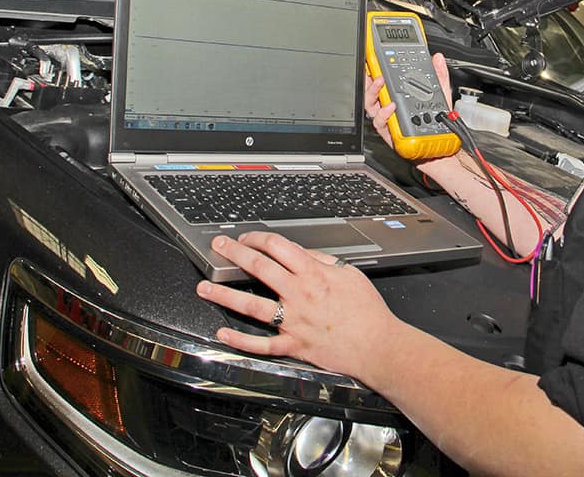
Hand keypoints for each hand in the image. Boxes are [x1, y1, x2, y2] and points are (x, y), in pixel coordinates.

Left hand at [196, 233, 397, 381]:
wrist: (378, 346)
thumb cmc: (368, 311)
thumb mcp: (350, 274)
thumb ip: (323, 261)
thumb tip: (301, 252)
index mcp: (314, 275)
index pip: (278, 247)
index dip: (258, 238)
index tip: (246, 237)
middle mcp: (300, 295)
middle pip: (260, 269)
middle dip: (235, 254)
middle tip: (219, 247)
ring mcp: (294, 322)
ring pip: (252, 305)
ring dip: (225, 295)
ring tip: (205, 288)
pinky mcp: (294, 345)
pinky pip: (262, 344)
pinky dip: (240, 340)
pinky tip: (223, 333)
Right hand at [364, 52, 453, 150]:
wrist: (441, 147)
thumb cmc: (438, 124)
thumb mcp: (440, 95)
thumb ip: (439, 76)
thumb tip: (437, 58)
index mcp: (399, 97)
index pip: (384, 80)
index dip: (376, 67)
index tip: (374, 55)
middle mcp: (391, 108)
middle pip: (372, 91)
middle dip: (369, 77)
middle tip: (373, 67)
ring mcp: (389, 120)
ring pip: (371, 105)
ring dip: (373, 92)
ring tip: (381, 82)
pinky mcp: (390, 133)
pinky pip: (380, 123)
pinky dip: (384, 114)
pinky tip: (391, 106)